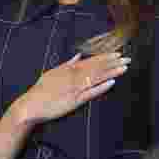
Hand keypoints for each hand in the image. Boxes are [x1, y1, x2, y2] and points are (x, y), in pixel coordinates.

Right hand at [13, 52, 129, 125]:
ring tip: (124, 68)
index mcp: (68, 69)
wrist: (31, 105)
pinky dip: (101, 87)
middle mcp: (73, 77)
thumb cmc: (40, 90)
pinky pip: (90, 93)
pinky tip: (112, 83)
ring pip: (96, 78)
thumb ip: (66, 64)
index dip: (105, 57)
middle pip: (96, 68)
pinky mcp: (75, 101)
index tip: (117, 53)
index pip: (90, 61)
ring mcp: (75, 89)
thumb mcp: (51, 73)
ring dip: (111, 72)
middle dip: (112, 62)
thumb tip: (77, 56)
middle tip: (127, 58)